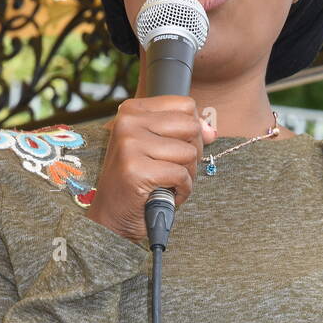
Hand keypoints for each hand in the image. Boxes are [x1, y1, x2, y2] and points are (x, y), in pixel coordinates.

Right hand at [84, 96, 217, 243]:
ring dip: (188, 175)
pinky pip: (181, 175)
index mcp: (133, 110)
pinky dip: (183, 191)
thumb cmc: (137, 181)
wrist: (111, 217)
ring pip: (189, 153)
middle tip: (176, 170)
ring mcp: (130, 145)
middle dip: (194, 153)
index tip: (180, 150)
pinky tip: (168, 195)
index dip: (193, 131)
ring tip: (169, 184)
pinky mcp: (136, 170)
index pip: (185, 105)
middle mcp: (128, 122)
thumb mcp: (158, 149)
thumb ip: (184, 134)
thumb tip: (211, 131)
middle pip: (191, 126)